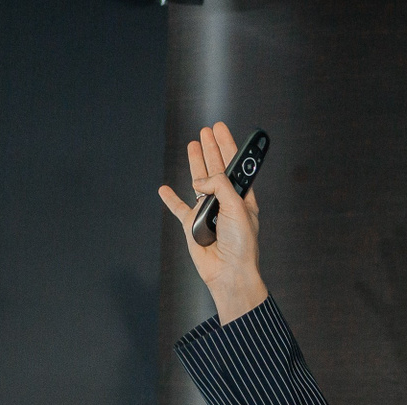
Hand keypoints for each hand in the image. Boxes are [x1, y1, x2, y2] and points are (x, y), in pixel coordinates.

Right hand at [157, 122, 267, 323]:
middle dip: (212, 149)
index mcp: (242, 198)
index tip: (221, 129)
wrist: (228, 272)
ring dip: (195, 163)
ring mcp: (207, 212)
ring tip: (193, 144)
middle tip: (206, 130)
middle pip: (216, 169)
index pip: (235, 166)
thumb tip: (200, 180)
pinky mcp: (192, 225)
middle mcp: (225, 203)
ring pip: (198, 182)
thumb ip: (220, 186)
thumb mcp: (237, 207)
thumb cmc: (241, 245)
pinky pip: (178, 208)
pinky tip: (164, 189)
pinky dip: (171, 199)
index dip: (228, 146)